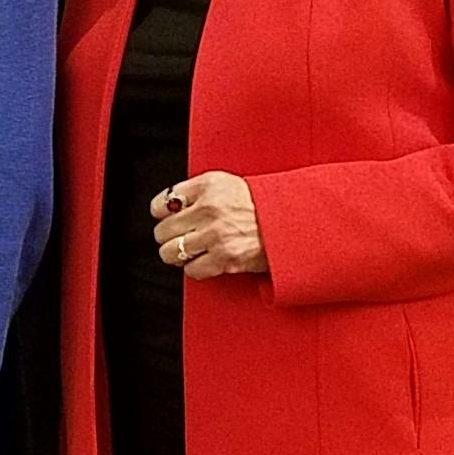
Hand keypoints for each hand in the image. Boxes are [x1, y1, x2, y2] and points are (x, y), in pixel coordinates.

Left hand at [151, 171, 267, 277]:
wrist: (291, 221)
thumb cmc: (260, 204)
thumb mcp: (226, 184)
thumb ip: (196, 192)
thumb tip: (168, 207)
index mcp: (208, 186)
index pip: (162, 203)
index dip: (162, 213)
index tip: (167, 217)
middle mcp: (209, 209)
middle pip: (162, 231)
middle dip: (169, 236)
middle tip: (181, 236)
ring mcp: (216, 235)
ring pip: (171, 253)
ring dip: (177, 254)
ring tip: (188, 251)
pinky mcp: (225, 258)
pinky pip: (191, 270)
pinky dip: (195, 269)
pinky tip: (205, 260)